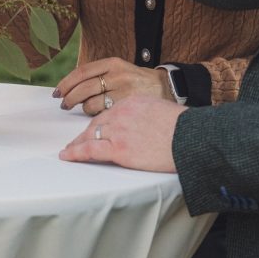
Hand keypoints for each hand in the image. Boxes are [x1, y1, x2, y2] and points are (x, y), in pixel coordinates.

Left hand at [53, 57, 175, 114]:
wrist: (168, 89)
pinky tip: (99, 117)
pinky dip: (96, 118)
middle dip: (69, 98)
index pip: (82, 71)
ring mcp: (123, 92)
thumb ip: (99, 76)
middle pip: (83, 88)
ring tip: (87, 110)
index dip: (66, 83)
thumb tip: (71, 86)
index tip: (58, 91)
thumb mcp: (120, 70)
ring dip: (84, 110)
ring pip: (91, 104)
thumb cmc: (139, 83)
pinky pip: (103, 115)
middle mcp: (118, 75)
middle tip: (64, 104)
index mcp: (113, 63)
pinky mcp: (127, 108)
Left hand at [59, 91, 181, 172]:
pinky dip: (75, 153)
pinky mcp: (119, 149)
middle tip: (75, 141)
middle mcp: (121, 112)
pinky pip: (89, 150)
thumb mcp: (161, 111)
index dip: (98, 123)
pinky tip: (67, 155)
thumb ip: (146, 116)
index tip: (94, 129)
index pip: (108, 112)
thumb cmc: (184, 129)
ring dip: (77, 143)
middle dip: (84, 133)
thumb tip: (144, 127)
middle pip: (96, 123)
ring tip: (69, 150)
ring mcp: (118, 130)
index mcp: (132, 102)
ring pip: (89, 135)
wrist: (191, 138)